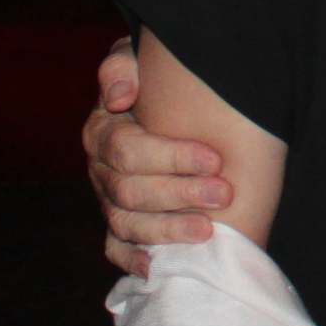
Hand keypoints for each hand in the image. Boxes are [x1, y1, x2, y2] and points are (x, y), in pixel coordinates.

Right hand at [84, 34, 230, 273]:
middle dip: (180, 193)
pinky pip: (117, 250)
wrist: (170, 107)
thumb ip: (124, 64)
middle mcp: (101, 170)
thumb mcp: (140, 58)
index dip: (171, 157)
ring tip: (208, 232)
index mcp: (103, 130)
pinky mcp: (118, 227)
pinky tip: (161, 266)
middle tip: (224, 194)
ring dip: (168, 231)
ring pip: (127, 225)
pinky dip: (135, 261)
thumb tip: (117, 95)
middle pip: (130, 191)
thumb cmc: (160, 82)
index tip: (215, 158)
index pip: (128, 149)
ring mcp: (109, 202)